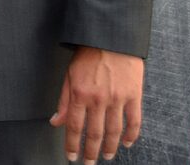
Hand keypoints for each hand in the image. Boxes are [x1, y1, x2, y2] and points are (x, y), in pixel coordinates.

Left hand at [49, 46, 144, 162]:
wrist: (111, 37)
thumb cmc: (88, 54)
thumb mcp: (69, 75)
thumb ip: (64, 101)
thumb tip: (55, 122)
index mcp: (80, 93)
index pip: (75, 127)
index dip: (72, 144)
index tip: (72, 156)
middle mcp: (98, 99)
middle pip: (95, 133)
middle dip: (91, 152)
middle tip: (89, 162)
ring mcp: (117, 98)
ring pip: (114, 131)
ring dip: (110, 148)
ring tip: (106, 156)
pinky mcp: (134, 95)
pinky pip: (134, 121)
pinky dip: (131, 135)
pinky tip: (126, 143)